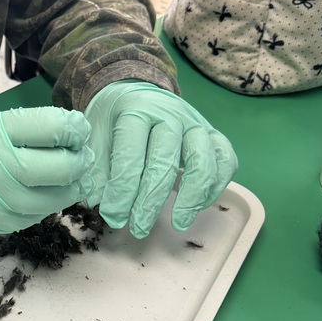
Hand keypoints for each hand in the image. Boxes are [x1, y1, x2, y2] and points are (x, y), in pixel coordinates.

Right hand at [0, 107, 94, 237]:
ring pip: (60, 195)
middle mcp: (5, 169)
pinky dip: (53, 198)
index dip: (73, 127)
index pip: (53, 128)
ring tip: (73, 171)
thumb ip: (22, 128)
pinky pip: (43, 211)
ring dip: (74, 182)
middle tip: (82, 150)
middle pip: (64, 166)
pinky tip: (51, 188)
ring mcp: (7, 200)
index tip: (77, 126)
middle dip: (80, 157)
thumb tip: (64, 129)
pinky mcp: (8, 222)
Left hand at [83, 81, 236, 237]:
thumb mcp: (95, 135)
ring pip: (204, 161)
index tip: (113, 216)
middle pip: (165, 161)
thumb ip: (97, 168)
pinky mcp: (214, 135)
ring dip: (192, 197)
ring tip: (178, 223)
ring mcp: (196, 124)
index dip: (122, 190)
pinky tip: (197, 206)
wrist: (138, 91)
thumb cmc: (114, 118)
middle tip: (138, 229)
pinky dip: (215, 186)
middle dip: (150, 201)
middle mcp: (171, 115)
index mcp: (136, 111)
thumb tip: (97, 201)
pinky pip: (225, 161)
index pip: (131, 154)